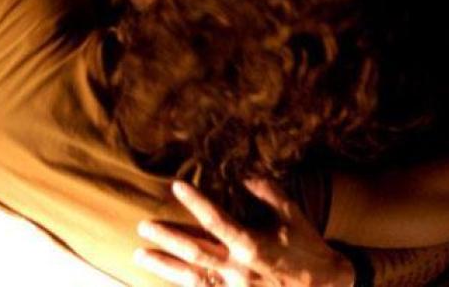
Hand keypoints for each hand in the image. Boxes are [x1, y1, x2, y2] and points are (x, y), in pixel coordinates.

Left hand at [134, 180, 354, 285]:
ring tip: (140, 255)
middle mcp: (239, 269)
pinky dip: (182, 286)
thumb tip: (244, 173)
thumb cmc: (308, 249)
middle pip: (194, 251)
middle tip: (143, 228)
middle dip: (166, 238)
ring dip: (164, 266)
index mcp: (252, 244)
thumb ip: (267, 192)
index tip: (177, 186)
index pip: (216, 220)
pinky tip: (164, 281)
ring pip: (191, 277)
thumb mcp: (292, 216)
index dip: (196, 202)